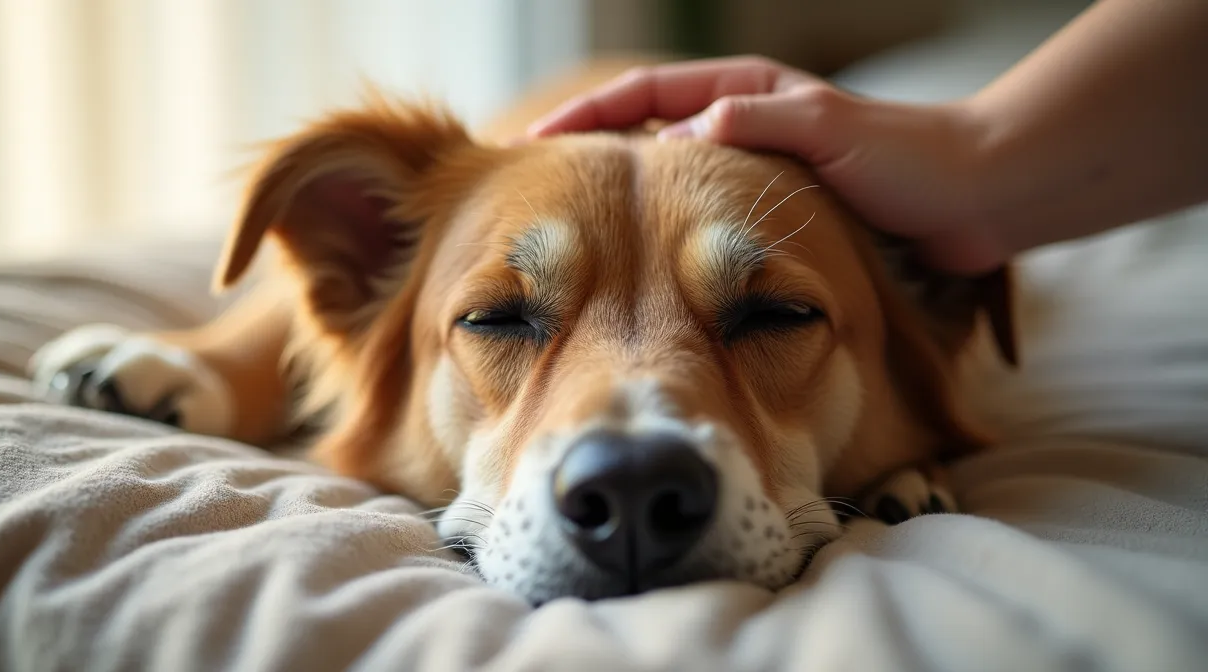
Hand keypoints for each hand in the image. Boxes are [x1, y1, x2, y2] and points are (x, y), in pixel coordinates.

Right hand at [528, 56, 1007, 274]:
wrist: (979, 200)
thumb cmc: (911, 160)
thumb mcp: (827, 130)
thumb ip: (756, 122)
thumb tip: (678, 138)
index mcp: (746, 91)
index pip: (645, 92)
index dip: (588, 115)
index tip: (536, 140)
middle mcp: (742, 124)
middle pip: (641, 132)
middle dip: (588, 156)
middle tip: (537, 190)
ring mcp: (753, 169)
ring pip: (665, 182)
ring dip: (619, 200)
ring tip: (571, 235)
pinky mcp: (772, 213)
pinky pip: (698, 219)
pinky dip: (662, 234)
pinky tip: (639, 266)